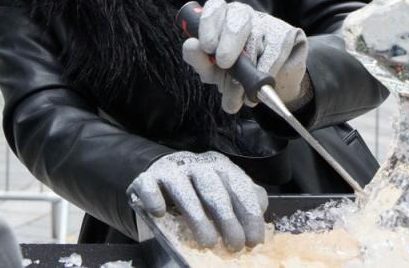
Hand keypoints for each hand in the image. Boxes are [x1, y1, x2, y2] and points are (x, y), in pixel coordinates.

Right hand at [128, 150, 267, 249]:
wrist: (163, 173)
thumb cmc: (200, 188)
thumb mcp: (225, 189)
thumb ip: (244, 197)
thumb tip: (261, 207)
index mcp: (219, 166)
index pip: (238, 186)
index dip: (249, 213)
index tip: (255, 240)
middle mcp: (196, 164)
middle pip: (213, 189)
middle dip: (227, 218)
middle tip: (235, 245)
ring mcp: (171, 170)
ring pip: (184, 191)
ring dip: (197, 217)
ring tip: (208, 242)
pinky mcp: (147, 177)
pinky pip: (149, 185)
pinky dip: (154, 198)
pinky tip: (160, 213)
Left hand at [182, 0, 307, 112]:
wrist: (265, 90)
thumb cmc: (233, 74)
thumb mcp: (212, 70)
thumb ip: (199, 59)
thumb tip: (191, 45)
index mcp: (221, 17)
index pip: (215, 7)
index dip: (209, 24)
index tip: (207, 46)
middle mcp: (244, 15)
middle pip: (239, 15)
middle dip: (229, 41)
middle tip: (223, 64)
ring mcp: (267, 22)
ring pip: (256, 37)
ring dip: (246, 70)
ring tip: (237, 96)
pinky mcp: (288, 33)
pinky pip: (276, 49)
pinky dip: (266, 70)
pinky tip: (258, 85)